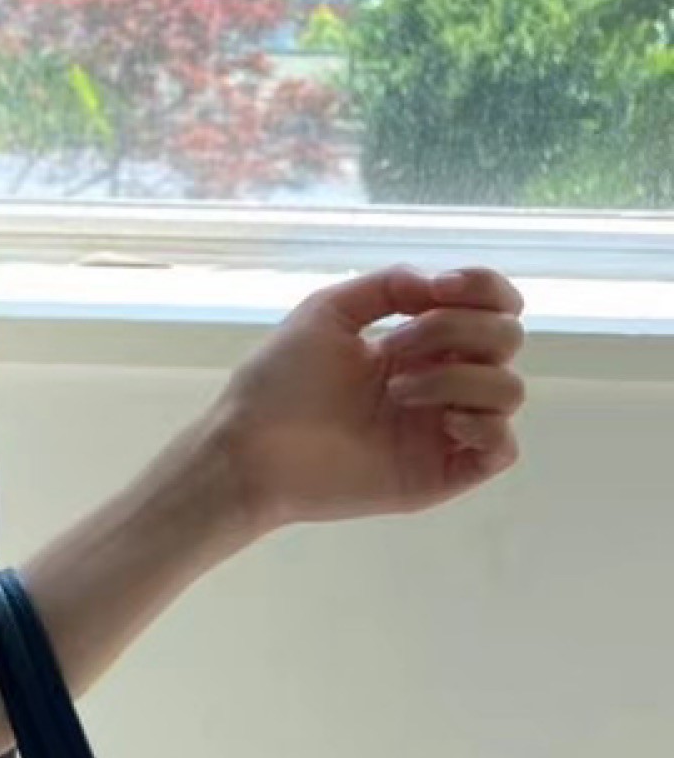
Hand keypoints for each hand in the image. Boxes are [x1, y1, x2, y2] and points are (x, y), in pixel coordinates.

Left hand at [206, 267, 525, 534]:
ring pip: (509, 390)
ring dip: (459, 378)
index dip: (484, 288)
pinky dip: (485, 426)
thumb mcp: (329, 310)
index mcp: (420, 344)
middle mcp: (441, 383)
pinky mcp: (438, 473)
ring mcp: (442, 430)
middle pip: (507, 339)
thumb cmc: (276, 383)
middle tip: (396, 350)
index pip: (493, 305)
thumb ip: (388, 284)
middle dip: (457, 331)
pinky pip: (503, 448)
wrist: (249, 448)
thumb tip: (440, 284)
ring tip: (395, 392)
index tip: (437, 292)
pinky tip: (442, 422)